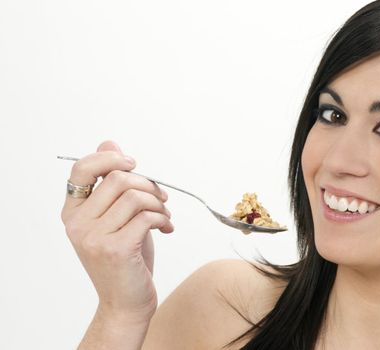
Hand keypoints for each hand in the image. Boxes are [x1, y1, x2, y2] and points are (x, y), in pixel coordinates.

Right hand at [61, 141, 173, 323]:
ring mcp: (93, 237)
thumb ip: (112, 184)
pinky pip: (147, 216)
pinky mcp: (115, 249)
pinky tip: (166, 228)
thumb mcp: (118, 217)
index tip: (134, 163)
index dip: (109, 158)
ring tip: (165, 217)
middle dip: (148, 184)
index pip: (82, 169)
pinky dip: (163, 218)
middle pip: (118, 178)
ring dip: (159, 203)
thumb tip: (110, 142)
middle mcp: (77, 223)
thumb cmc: (125, 257)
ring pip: (135, 196)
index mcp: (73, 212)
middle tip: (162, 199)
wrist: (126, 301)